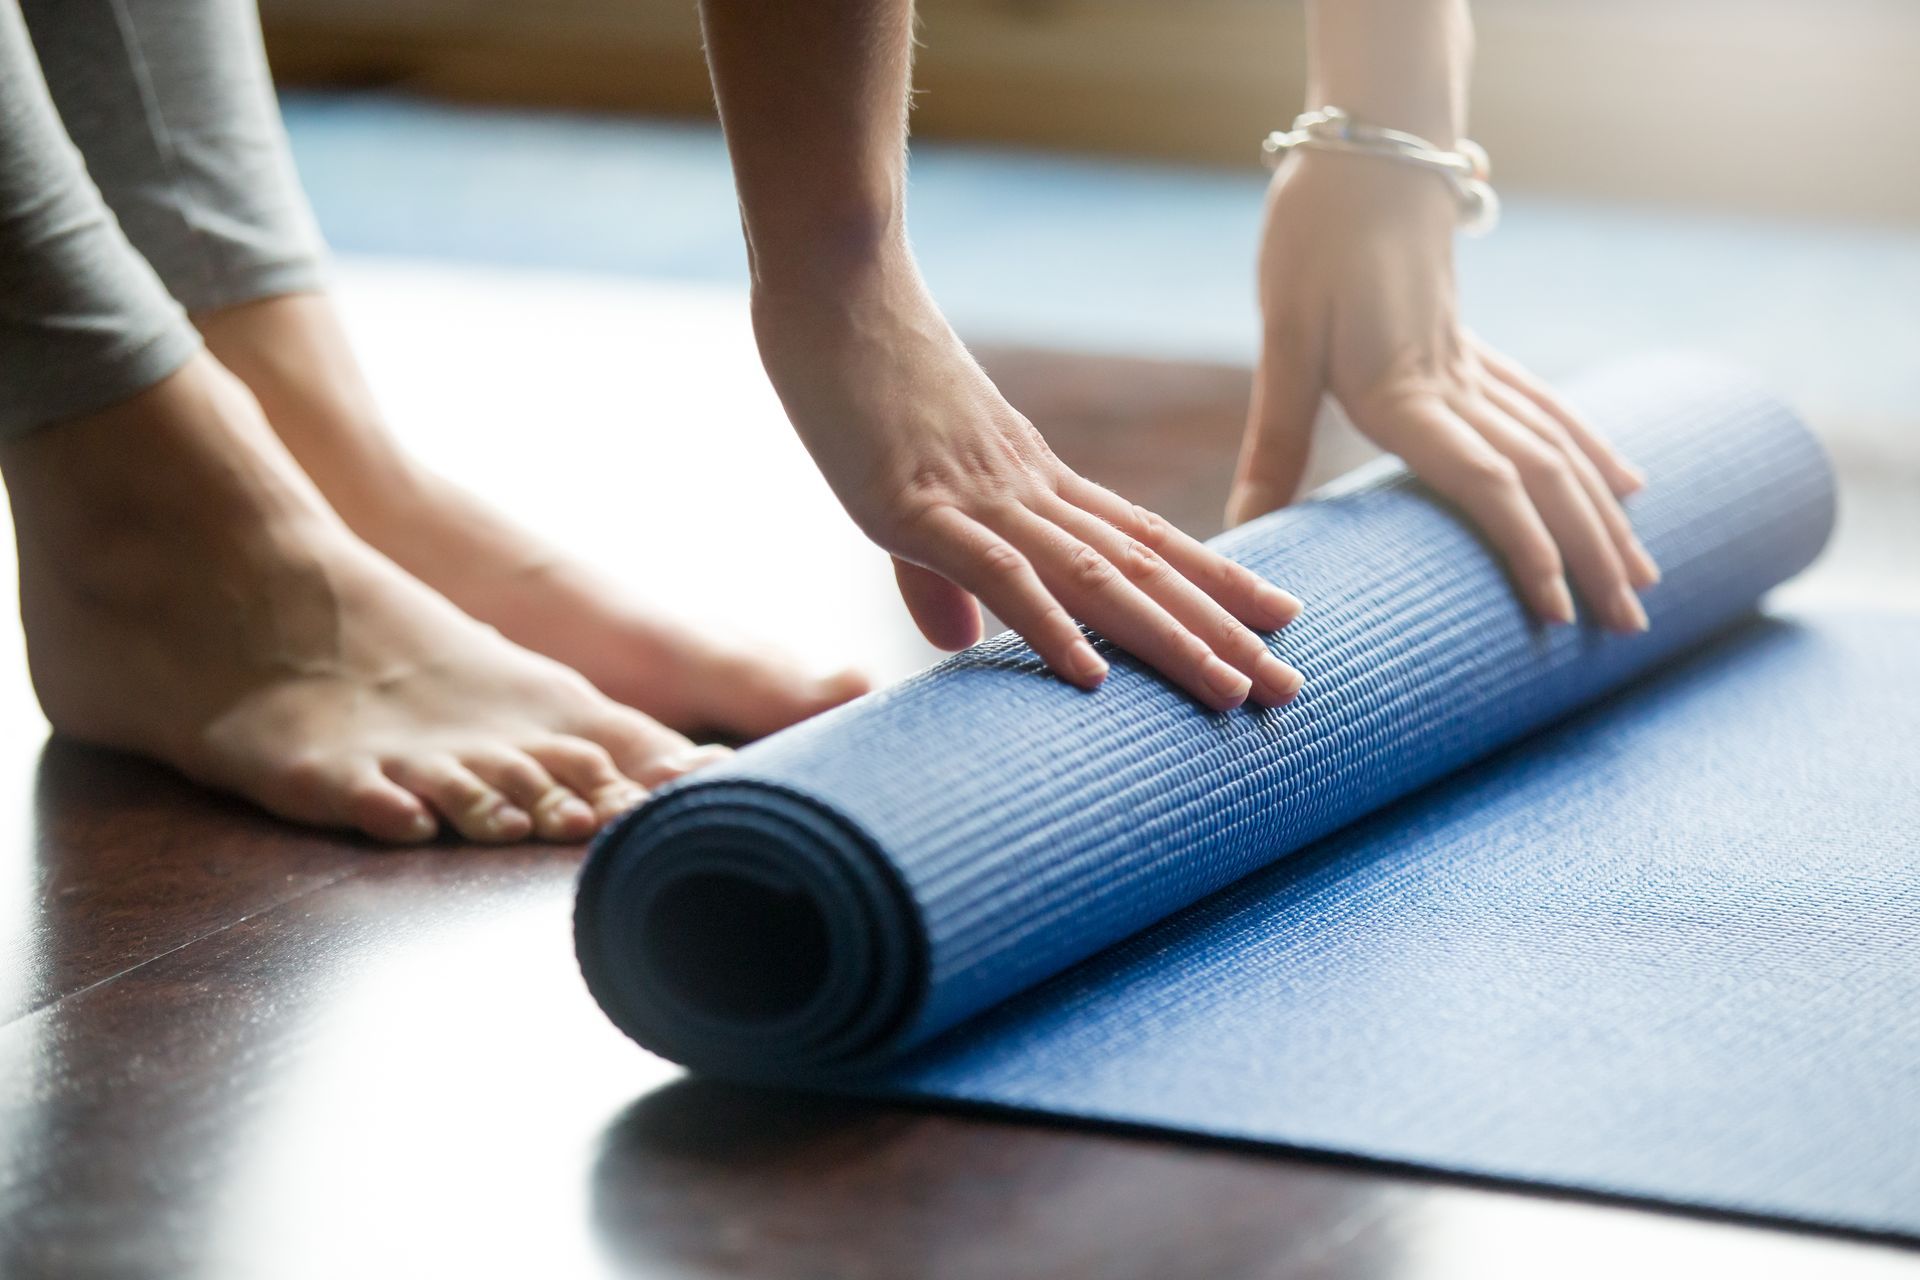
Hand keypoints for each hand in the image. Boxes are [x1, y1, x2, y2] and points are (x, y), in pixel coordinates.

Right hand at [752, 258, 1303, 709]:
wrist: (831, 276)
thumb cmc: (860, 371)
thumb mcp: (901, 489)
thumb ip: (935, 574)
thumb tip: (960, 643)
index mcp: (1032, 478)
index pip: (1144, 537)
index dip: (1214, 581)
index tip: (1278, 619)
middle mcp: (1028, 487)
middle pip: (1144, 567)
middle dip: (1220, 631)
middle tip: (1290, 688)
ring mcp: (979, 494)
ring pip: (1097, 576)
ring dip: (1168, 638)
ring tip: (1234, 692)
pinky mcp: (916, 502)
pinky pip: (997, 571)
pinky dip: (1049, 624)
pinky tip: (1092, 676)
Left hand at [1231, 151, 1659, 631]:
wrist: (1367, 152)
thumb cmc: (1315, 242)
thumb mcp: (1284, 342)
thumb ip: (1275, 439)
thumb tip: (1244, 531)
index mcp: (1406, 392)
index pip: (1485, 481)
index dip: (1525, 550)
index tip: (1557, 614)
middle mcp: (1458, 384)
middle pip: (1544, 479)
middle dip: (1591, 557)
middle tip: (1630, 630)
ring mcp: (1479, 365)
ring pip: (1562, 449)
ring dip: (1606, 518)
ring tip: (1646, 581)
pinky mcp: (1478, 348)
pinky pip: (1553, 409)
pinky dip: (1595, 450)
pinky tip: (1630, 484)